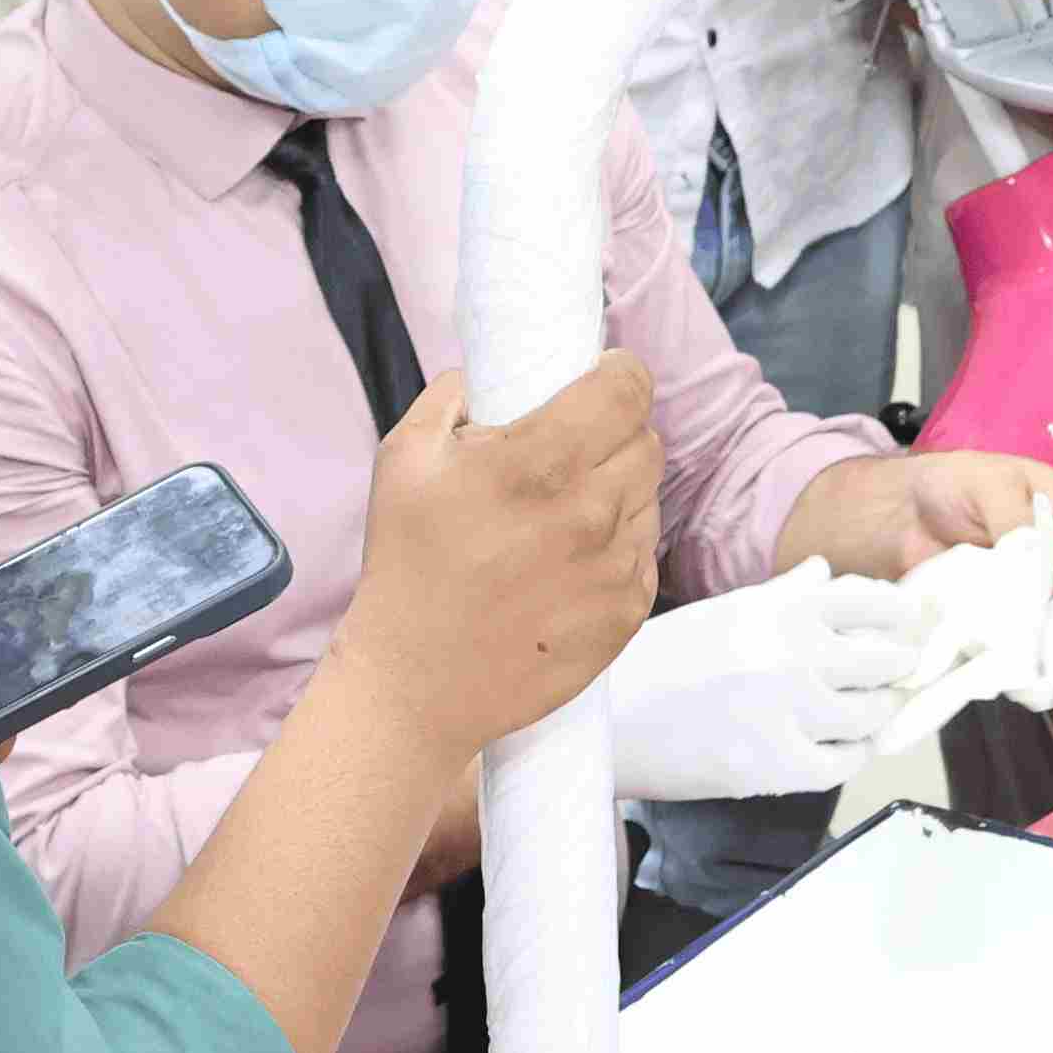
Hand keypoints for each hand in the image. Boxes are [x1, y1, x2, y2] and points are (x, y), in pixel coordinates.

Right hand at [330, 354, 665, 758]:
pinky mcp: (626, 613)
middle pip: (645, 440)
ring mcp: (613, 567)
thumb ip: (452, 394)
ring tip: (565, 511)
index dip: (619, 374)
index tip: (602, 378)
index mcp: (538, 463)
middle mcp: (588, 512)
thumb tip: (489, 370)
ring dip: (618, 489)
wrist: (418, 682)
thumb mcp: (403, 458)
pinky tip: (571, 559)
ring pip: (648, 495)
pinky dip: (618, 544)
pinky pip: (644, 552)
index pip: (627, 389)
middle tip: (573, 450)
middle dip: (615, 433)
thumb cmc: (407, 566)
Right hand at [581, 567, 924, 800]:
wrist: (606, 722)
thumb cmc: (660, 661)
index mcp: (782, 608)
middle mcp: (794, 654)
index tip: (912, 626)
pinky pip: (844, 762)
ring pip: (872, 714)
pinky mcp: (778, 767)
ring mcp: (790, 712)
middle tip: (899, 672)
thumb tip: (826, 572)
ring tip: (866, 711)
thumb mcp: (725, 612)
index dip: (903, 617)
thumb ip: (785, 595)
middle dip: (898, 667)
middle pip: (887, 660)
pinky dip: (848, 754)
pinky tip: (836, 747)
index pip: (874, 602)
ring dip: (875, 713)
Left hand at [885, 448, 1052, 646]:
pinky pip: (1028, 657)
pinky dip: (1010, 648)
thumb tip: (1043, 567)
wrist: (901, 516)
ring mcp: (1046, 607)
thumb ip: (1019, 522)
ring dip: (1041, 631)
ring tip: (1000, 610)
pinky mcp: (1014, 633)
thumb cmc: (956, 486)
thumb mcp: (992, 483)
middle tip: (1034, 595)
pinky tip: (983, 629)